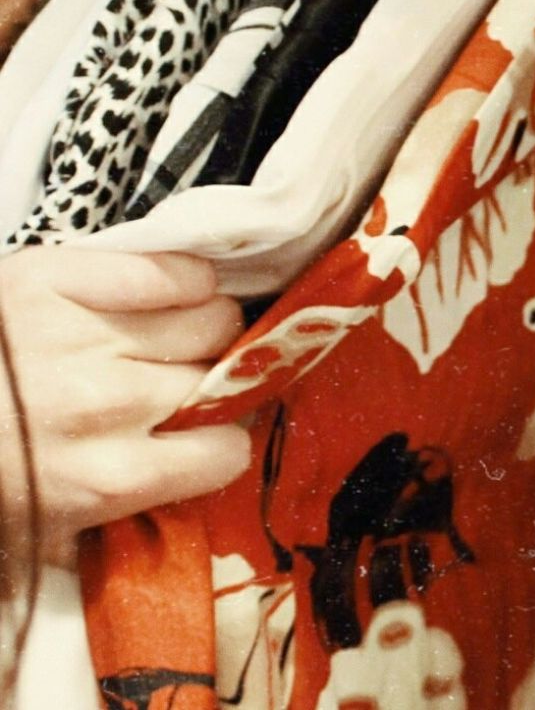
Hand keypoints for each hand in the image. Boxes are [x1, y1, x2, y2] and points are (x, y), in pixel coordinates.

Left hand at [0, 248, 249, 561]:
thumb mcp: (38, 533)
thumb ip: (113, 525)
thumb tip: (184, 505)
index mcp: (105, 478)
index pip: (226, 452)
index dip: (215, 444)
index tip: (197, 436)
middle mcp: (106, 405)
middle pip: (223, 380)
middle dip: (209, 383)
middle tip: (177, 384)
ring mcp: (84, 336)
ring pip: (213, 319)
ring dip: (201, 328)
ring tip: (166, 336)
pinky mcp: (58, 278)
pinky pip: (172, 271)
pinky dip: (183, 279)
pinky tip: (165, 293)